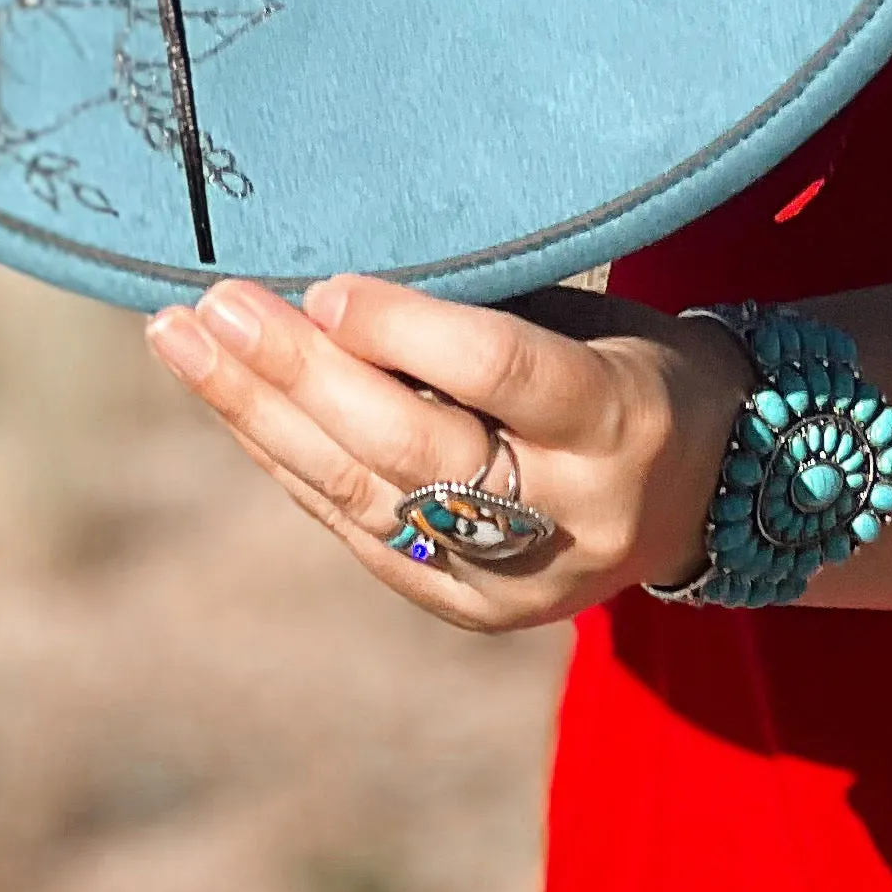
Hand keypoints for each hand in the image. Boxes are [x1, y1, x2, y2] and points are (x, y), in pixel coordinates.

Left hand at [145, 274, 749, 628]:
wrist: (706, 491)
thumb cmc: (630, 368)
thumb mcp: (590, 323)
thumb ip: (478, 315)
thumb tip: (330, 281)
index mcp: (622, 421)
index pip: (502, 373)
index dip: (406, 330)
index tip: (322, 284)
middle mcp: (570, 513)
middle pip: (413, 445)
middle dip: (301, 373)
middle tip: (216, 306)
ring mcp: (520, 578)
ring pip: (367, 496)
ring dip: (261, 417)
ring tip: (184, 343)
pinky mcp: (474, 609)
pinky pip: (362, 531)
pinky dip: (291, 465)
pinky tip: (234, 408)